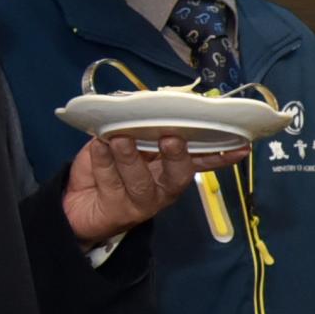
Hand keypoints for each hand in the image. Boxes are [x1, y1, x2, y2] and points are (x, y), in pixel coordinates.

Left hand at [61, 133, 238, 244]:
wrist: (73, 205)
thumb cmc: (104, 168)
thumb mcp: (122, 142)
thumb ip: (135, 128)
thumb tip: (144, 102)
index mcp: (169, 170)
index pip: (199, 160)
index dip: (219, 154)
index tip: (241, 145)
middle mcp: (161, 188)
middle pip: (177, 176)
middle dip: (176, 157)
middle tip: (170, 138)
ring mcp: (141, 202)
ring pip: (140, 181)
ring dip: (131, 157)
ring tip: (119, 138)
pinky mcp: (117, 211)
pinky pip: (110, 182)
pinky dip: (103, 161)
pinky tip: (99, 145)